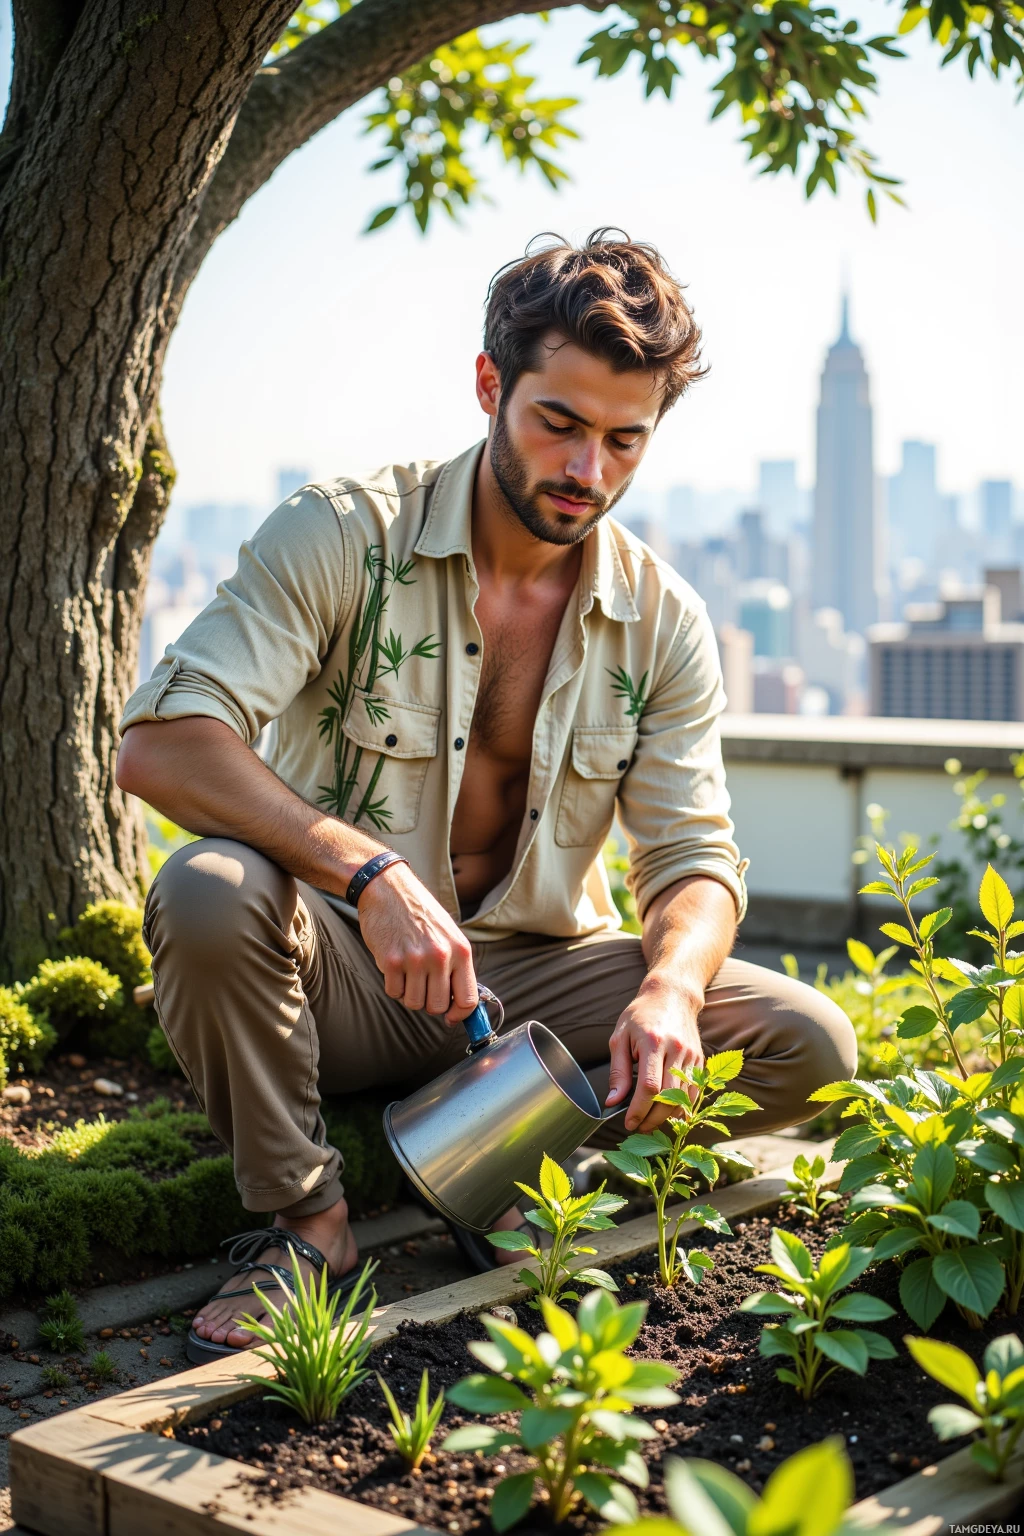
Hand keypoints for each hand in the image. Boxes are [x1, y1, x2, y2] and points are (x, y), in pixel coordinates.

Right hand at [356, 862, 477, 1024]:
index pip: (468, 999)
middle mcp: (441, 956)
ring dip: (409, 993)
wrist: (388, 888)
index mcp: (461, 951)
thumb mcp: (449, 934)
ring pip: (414, 1003)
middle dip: (429, 1002)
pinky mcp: (391, 961)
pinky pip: (394, 993)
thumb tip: (459, 1003)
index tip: (450, 1016)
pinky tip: (395, 965)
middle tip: (422, 985)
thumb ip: (457, 966)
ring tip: (408, 970)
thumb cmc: (421, 912)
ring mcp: (415, 959)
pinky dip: (393, 985)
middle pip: (437, 1006)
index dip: (459, 1014)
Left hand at [605, 977, 704, 1131]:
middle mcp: (676, 1050)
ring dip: (666, 1117)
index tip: (628, 1123)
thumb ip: (618, 1072)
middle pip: (668, 1097)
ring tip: (650, 1122)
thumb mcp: (620, 1037)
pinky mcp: (700, 1059)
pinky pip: (694, 1092)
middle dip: (652, 1119)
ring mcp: (692, 1055)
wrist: (672, 995)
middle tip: (638, 1127)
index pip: (649, 1087)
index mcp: (653, 1042)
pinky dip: (681, 1107)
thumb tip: (612, 1102)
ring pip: (683, 1099)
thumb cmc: (641, 1015)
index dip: (638, 1111)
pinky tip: (667, 1112)